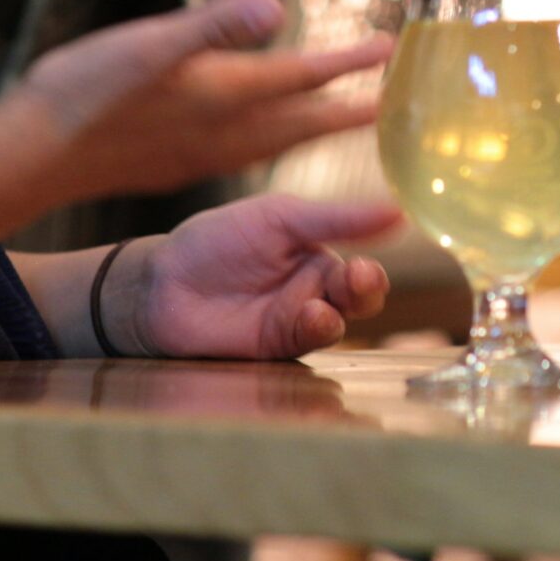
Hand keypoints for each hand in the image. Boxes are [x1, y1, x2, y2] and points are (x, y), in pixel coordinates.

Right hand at [3, 0, 391, 201]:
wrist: (32, 157)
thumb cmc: (85, 92)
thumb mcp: (149, 43)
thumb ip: (214, 25)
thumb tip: (276, 6)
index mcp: (224, 94)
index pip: (304, 75)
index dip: (348, 61)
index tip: (390, 50)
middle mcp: (223, 131)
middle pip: (303, 119)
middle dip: (348, 106)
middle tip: (391, 101)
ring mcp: (200, 153)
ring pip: (276, 140)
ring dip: (313, 126)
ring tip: (341, 118)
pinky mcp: (176, 164)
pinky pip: (247, 153)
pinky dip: (272, 141)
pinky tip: (260, 138)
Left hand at [126, 193, 400, 359]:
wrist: (162, 283)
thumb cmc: (216, 241)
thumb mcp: (278, 219)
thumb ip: (335, 219)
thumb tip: (397, 210)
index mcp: (318, 257)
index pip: (360, 269)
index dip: (370, 270)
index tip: (367, 263)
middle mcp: (314, 293)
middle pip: (358, 301)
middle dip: (364, 292)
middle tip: (358, 280)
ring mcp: (294, 324)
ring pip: (336, 325)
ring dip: (335, 315)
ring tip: (319, 306)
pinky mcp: (274, 350)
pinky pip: (305, 344)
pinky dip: (314, 332)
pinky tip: (309, 317)